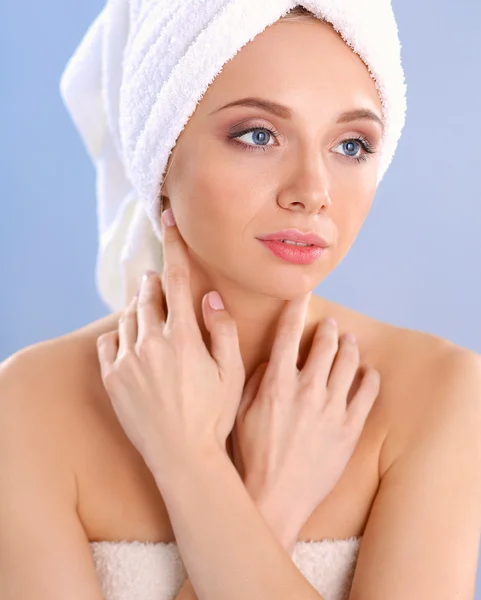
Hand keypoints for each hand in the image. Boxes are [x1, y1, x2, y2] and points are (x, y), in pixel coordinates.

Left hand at [96, 209, 245, 480]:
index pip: (178, 279)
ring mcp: (127, 362)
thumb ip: (221, 329)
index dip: (174, 245)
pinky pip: (109, 343)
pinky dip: (120, 335)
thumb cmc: (213, 415)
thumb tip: (210, 296)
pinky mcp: (112, 380)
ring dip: (138, 307)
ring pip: (127, 317)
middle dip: (154, 282)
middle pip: (148, 294)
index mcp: (183, 337)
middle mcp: (151, 343)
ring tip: (150, 311)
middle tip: (160, 282)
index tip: (166, 217)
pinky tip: (131, 341)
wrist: (182, 457)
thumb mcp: (231, 372)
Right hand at [231, 292, 380, 531]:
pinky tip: (368, 372)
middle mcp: (308, 389)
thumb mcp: (239, 411)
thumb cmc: (250, 455)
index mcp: (278, 383)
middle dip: (328, 328)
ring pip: (349, 363)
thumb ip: (256, 379)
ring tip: (349, 340)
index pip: (288, 333)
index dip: (296, 309)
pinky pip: (367, 394)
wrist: (274, 497)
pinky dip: (369, 378)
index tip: (302, 294)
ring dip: (349, 347)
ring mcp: (332, 409)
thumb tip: (272, 360)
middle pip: (325, 344)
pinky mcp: (350, 429)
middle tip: (330, 324)